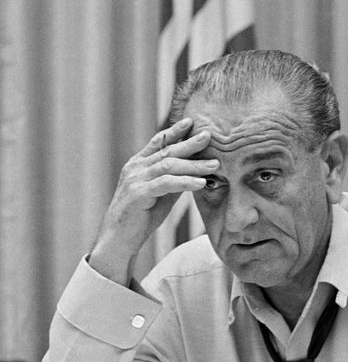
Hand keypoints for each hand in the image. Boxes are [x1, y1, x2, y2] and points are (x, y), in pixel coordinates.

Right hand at [90, 118, 216, 283]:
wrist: (119, 239)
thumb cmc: (140, 218)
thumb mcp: (160, 195)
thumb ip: (174, 181)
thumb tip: (195, 173)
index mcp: (138, 165)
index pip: (158, 142)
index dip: (174, 131)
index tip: (191, 122)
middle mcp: (136, 168)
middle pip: (167, 150)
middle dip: (189, 142)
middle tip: (209, 136)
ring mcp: (136, 180)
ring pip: (169, 165)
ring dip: (194, 164)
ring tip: (214, 164)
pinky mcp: (139, 194)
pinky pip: (166, 184)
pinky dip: (185, 182)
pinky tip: (201, 182)